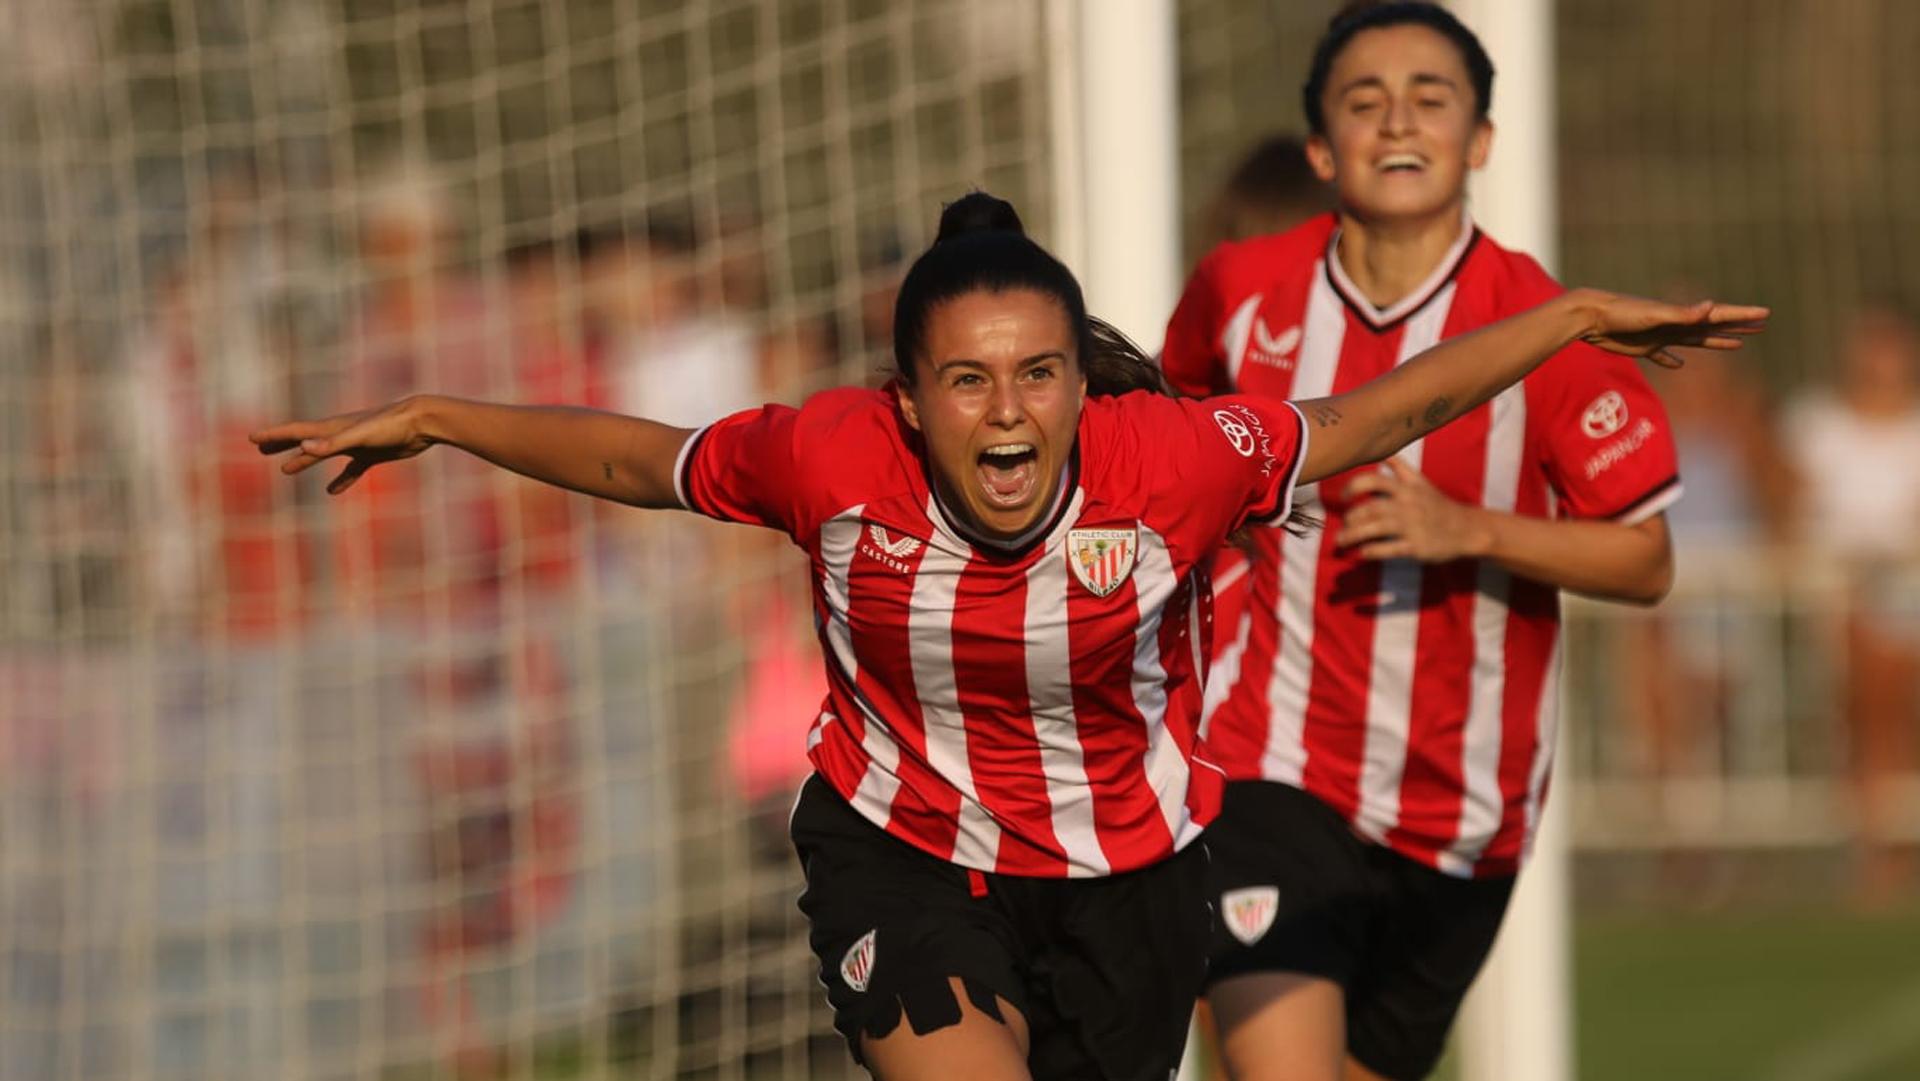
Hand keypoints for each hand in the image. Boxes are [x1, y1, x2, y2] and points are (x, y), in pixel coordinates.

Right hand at [250, 396, 436, 494]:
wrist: (422, 422)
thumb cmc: (391, 426)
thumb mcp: (359, 436)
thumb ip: (332, 443)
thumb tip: (302, 447)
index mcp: (332, 428)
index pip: (295, 432)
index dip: (273, 435)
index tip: (251, 438)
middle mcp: (340, 434)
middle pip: (304, 441)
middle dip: (281, 444)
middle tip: (260, 449)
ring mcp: (356, 444)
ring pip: (323, 454)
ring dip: (304, 460)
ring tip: (285, 469)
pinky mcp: (372, 454)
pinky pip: (351, 470)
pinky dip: (341, 480)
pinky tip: (333, 491)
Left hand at [1334, 458, 1489, 561]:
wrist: (1467, 529)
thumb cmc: (1437, 504)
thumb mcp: (1420, 481)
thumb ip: (1399, 467)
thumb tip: (1380, 453)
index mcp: (1407, 487)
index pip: (1375, 479)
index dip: (1354, 486)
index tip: (1343, 496)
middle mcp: (1408, 504)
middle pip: (1371, 507)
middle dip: (1351, 517)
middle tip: (1344, 523)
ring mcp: (1413, 525)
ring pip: (1376, 528)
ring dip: (1353, 535)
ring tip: (1341, 541)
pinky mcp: (1417, 546)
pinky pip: (1389, 549)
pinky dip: (1372, 551)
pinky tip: (1363, 552)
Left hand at [1571, 289, 1768, 368]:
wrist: (1590, 318)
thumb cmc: (1622, 313)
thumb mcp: (1655, 314)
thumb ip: (1682, 313)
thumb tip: (1711, 307)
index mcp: (1682, 315)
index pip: (1719, 315)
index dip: (1742, 315)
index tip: (1765, 314)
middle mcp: (1675, 324)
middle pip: (1713, 327)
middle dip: (1737, 326)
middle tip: (1760, 326)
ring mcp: (1661, 336)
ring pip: (1695, 341)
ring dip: (1716, 341)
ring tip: (1737, 343)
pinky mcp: (1643, 347)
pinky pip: (1664, 356)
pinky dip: (1673, 361)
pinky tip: (1680, 366)